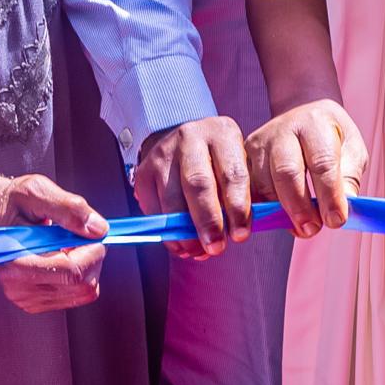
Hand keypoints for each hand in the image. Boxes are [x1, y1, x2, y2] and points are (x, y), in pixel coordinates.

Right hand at [0, 173, 107, 313]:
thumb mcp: (38, 191)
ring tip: (67, 245)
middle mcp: (19, 286)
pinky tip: (62, 256)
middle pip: (82, 286)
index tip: (93, 233)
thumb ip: (69, 208)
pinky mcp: (33, 301)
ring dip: (85, 266)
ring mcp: (26, 297)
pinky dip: (77, 275)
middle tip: (80, 236)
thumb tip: (98, 229)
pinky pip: (74, 295)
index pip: (73, 272)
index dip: (93, 252)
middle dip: (92, 258)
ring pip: (82, 293)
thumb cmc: (10, 202)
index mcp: (18, 261)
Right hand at [134, 117, 252, 259]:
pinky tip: (181, 244)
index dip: (237, 208)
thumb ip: (240, 192)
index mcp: (222, 133)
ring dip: (185, 233)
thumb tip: (239, 232)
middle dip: (208, 222)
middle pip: (198, 184)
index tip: (241, 234)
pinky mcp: (143, 171)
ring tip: (198, 251)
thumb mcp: (237, 162)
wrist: (184, 139)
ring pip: (172, 200)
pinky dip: (167, 233)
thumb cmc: (218, 158)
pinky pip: (153, 209)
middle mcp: (190, 138)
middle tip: (216, 247)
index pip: (232, 173)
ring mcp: (163, 153)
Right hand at [246, 99, 366, 238]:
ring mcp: (261, 142)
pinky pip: (249, 189)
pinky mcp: (244, 156)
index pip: (322, 161)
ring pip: (264, 184)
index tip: (337, 220)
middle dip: (300, 206)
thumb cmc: (332, 137)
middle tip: (313, 229)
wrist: (304, 116)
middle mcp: (284, 129)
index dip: (329, 195)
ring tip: (301, 228)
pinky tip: (279, 220)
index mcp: (316, 123)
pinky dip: (263, 210)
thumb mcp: (352, 150)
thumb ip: (349, 177)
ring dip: (281, 212)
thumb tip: (341, 209)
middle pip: (287, 172)